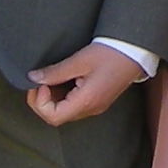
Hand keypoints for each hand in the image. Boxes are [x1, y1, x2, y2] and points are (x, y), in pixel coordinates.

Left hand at [27, 42, 147, 125]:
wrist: (135, 50)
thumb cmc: (110, 53)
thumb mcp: (80, 60)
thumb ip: (55, 72)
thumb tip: (33, 78)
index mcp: (87, 101)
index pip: (54, 117)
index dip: (40, 103)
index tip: (40, 83)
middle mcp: (91, 109)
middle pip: (58, 117)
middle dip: (42, 101)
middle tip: (39, 81)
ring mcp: (95, 106)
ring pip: (65, 112)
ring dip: (52, 98)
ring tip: (50, 79)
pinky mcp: (98, 100)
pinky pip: (74, 105)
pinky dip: (63, 96)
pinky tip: (62, 80)